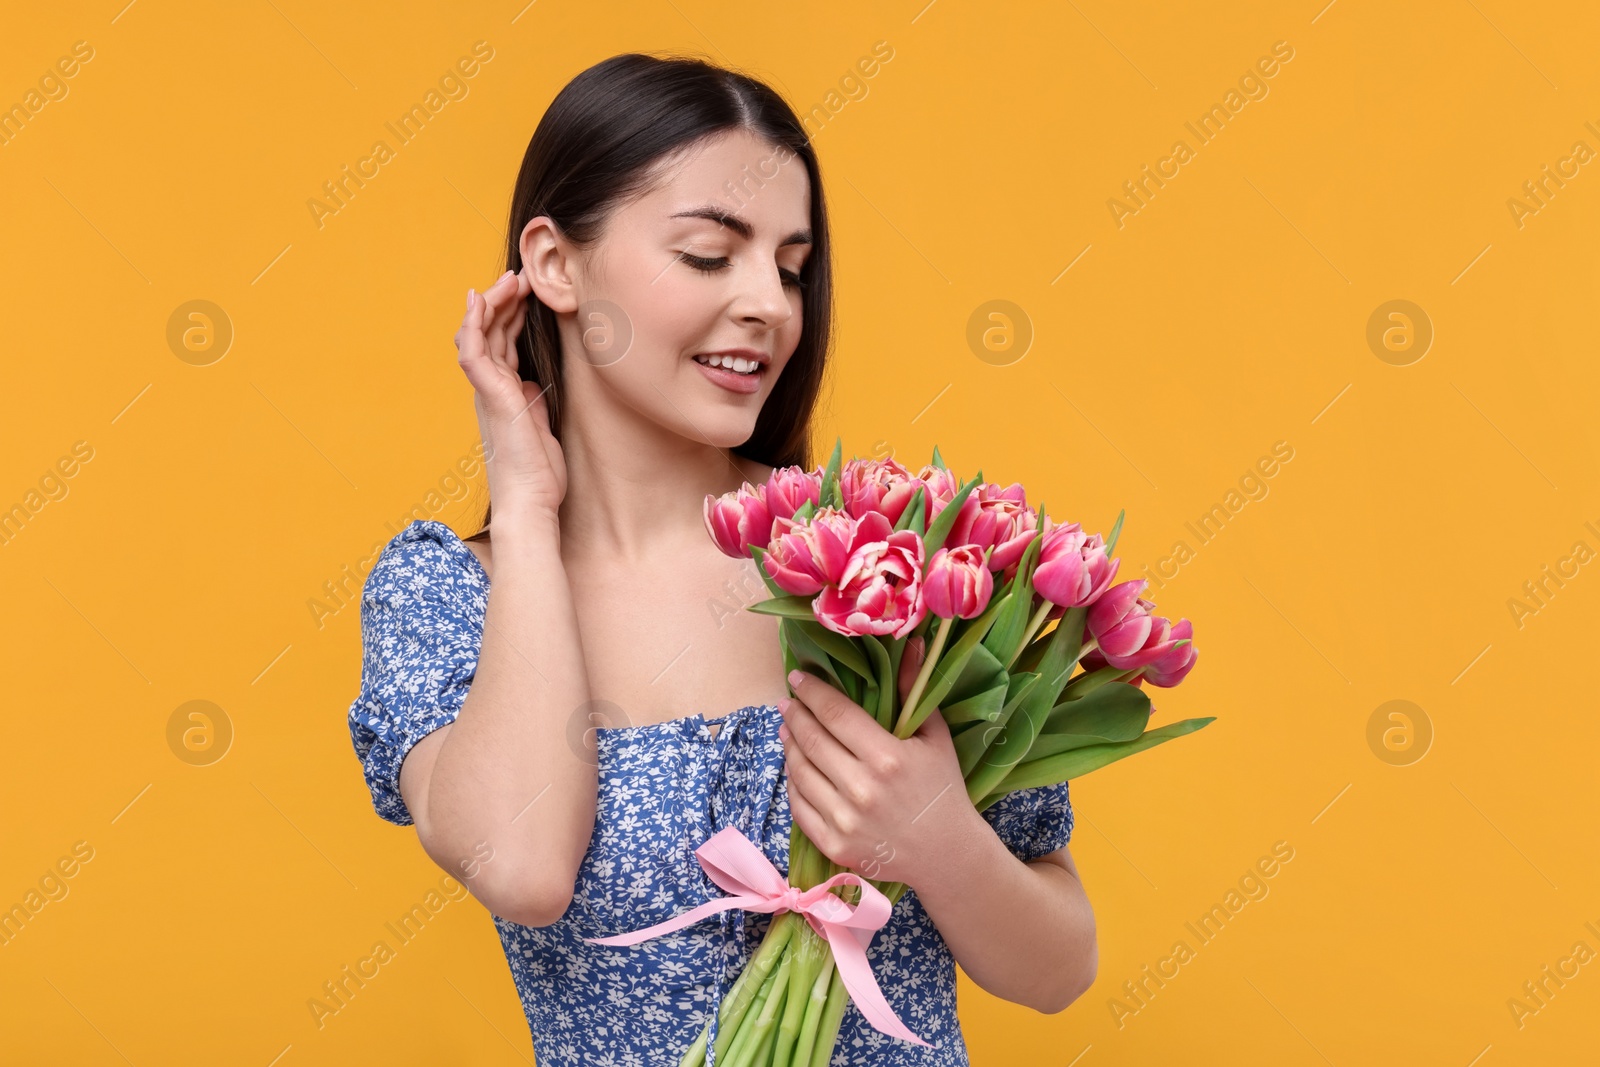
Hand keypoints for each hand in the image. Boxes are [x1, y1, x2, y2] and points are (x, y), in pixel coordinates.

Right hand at [454, 270, 566, 523]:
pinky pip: (474, 352)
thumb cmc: (539, 473)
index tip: (527, 292)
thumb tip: (533, 386)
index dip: (511, 314)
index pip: (503, 343)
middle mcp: (491, 388)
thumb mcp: (542, 426)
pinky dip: (474, 325)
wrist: (532, 501)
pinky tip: (481, 301)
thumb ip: (534, 402)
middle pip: (490, 333)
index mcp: (505, 393)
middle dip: (503, 301)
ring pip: (480, 336)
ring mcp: (488, 391)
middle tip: (520, 276)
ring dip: (492, 304)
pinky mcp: (491, 395)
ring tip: (510, 280)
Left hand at [778, 645, 977, 890]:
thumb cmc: (943, 789)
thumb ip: (914, 691)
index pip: (835, 714)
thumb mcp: (935, 737)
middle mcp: (861, 789)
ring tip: (787, 729)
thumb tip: (911, 643)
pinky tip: (795, 766)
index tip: (798, 677)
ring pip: (800, 771)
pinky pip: (799, 806)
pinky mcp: (834, 845)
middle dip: (795, 715)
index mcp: (887, 757)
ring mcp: (844, 820)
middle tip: (787, 701)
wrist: (947, 853)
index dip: (812, 692)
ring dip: (789, 745)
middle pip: (812, 740)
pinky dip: (793, 782)